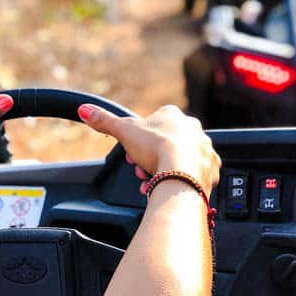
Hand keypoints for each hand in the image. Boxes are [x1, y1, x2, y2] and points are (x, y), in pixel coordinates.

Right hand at [78, 104, 220, 196]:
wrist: (182, 173)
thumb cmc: (157, 149)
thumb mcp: (124, 131)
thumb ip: (105, 121)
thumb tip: (85, 110)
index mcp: (173, 116)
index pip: (154, 124)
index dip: (140, 140)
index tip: (133, 153)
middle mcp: (192, 129)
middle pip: (166, 143)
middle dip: (150, 158)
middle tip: (142, 170)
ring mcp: (203, 148)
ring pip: (179, 158)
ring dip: (164, 170)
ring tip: (152, 182)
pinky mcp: (210, 168)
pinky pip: (195, 173)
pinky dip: (183, 180)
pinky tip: (171, 185)